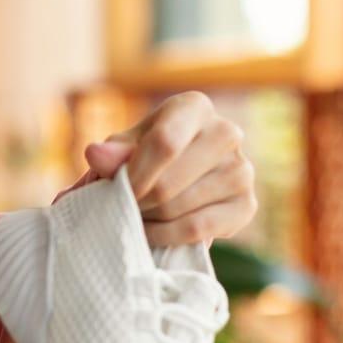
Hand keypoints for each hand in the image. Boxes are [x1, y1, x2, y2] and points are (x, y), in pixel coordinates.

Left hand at [76, 92, 257, 245]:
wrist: (179, 178)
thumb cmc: (147, 154)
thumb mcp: (126, 145)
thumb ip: (113, 151)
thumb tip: (96, 154)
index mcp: (195, 107)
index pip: (165, 142)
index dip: (135, 173)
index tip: (114, 190)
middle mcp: (227, 132)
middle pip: (170, 181)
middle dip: (137, 201)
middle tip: (121, 207)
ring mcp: (242, 170)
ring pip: (181, 207)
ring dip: (149, 219)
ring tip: (135, 216)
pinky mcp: (247, 205)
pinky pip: (199, 228)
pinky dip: (167, 235)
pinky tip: (151, 232)